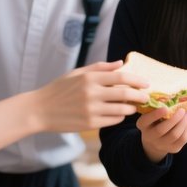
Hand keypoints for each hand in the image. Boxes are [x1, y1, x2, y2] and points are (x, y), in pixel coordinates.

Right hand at [35, 60, 149, 132]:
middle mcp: (91, 93)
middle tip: (146, 97)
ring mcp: (91, 109)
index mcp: (89, 78)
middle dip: (140, 96)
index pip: (121, 77)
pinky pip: (112, 120)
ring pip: (121, 109)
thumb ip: (100, 68)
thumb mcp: (77, 73)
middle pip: (125, 94)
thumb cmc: (59, 89)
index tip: (146, 83)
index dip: (137, 80)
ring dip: (131, 108)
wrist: (40, 110)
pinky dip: (120, 117)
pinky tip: (120, 114)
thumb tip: (121, 63)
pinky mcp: (89, 123)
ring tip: (133, 107)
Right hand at [137, 107, 186, 162]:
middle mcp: (149, 137)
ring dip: (184, 123)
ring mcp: (161, 145)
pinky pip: (183, 139)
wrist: (155, 141)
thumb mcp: (151, 114)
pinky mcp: (173, 149)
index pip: (146, 120)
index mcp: (142, 125)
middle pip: (162, 130)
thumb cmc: (155, 121)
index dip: (155, 114)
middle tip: (182, 110)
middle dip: (174, 119)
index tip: (166, 108)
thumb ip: (158, 107)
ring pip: (175, 135)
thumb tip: (173, 97)